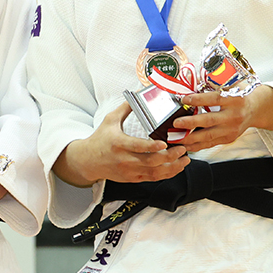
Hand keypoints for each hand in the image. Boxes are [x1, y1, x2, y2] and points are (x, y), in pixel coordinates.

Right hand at [55, 102, 188, 186]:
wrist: (88, 161)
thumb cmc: (100, 139)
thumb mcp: (109, 120)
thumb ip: (125, 108)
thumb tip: (138, 93)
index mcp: (118, 143)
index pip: (137, 146)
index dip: (151, 147)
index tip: (164, 143)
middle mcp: (124, 159)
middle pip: (151, 161)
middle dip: (170, 157)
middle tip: (182, 149)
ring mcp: (129, 171)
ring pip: (154, 172)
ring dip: (172, 167)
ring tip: (184, 160)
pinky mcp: (132, 178)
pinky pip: (152, 178)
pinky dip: (166, 174)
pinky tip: (176, 167)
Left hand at [174, 90, 257, 151]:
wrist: (256, 109)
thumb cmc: (239, 97)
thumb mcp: (230, 88)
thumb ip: (212, 89)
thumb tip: (188, 88)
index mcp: (234, 99)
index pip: (214, 99)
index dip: (198, 100)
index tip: (184, 99)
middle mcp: (233, 115)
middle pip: (210, 120)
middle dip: (191, 123)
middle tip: (176, 123)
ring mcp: (231, 129)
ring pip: (208, 135)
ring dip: (189, 137)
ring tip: (175, 137)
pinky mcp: (228, 138)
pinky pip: (210, 143)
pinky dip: (196, 145)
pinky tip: (184, 144)